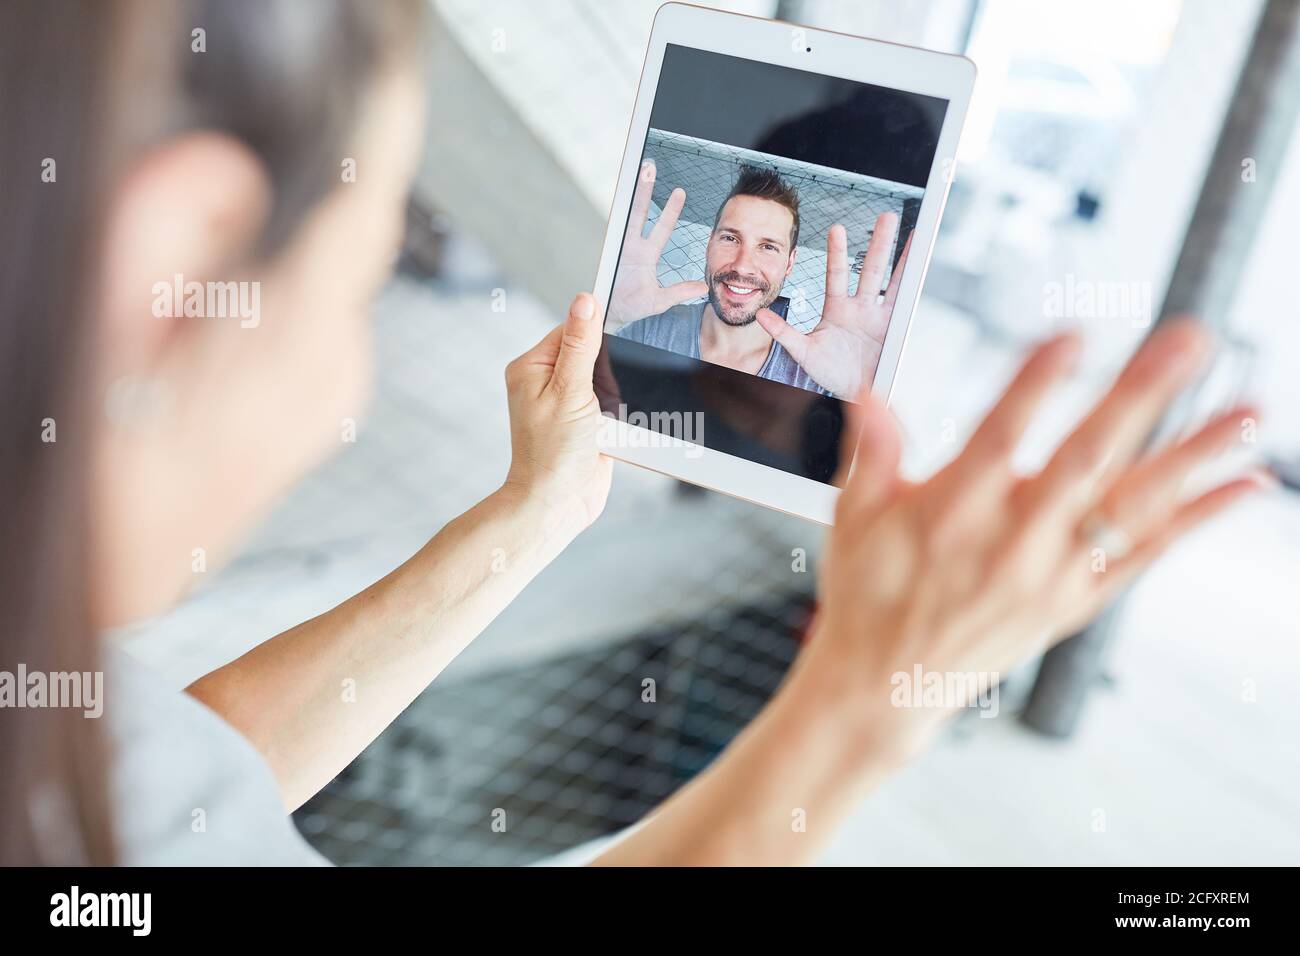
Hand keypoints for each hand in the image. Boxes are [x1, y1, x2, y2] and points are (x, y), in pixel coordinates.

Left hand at [502, 293, 612, 536]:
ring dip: (618, 391)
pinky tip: (617, 425)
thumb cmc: (553, 452)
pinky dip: (621, 409)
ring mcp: (567, 403)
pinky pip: (612, 402)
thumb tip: (585, 300)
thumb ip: (580, 345)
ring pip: (606, 378)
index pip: (571, 329)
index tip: (619, 340)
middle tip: (606, 392)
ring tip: (607, 416)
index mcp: (532, 367)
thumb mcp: (569, 390)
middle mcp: (546, 382)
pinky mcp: (586, 422)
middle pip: (592, 352)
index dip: (596, 333)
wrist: (557, 504)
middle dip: (610, 368)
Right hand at [607, 160, 707, 326]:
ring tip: (637, 172)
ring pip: (626, 214)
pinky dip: (614, 214)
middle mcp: (632, 246)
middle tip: (650, 167)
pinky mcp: (608, 252)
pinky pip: (612, 230)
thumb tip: (702, 287)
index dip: (670, 210)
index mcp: (646, 254)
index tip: (680, 191)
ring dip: (632, 193)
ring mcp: (618, 247)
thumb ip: (680, 291)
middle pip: (640, 211)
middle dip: (645, 189)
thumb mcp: (661, 300)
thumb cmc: (633, 306)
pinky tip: (618, 197)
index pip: (661, 227)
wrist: (611, 315)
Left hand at [757, 213, 907, 397]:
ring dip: (899, 255)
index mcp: (837, 309)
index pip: (837, 274)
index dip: (838, 252)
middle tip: (887, 216)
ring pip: (890, 279)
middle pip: (870, 268)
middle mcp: (860, 307)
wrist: (853, 394)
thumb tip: (761, 314)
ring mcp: (878, 315)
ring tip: (909, 229)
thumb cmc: (830, 374)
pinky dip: (912, 279)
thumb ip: (783, 332)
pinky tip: (921, 260)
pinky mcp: (893, 326)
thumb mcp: (803, 352)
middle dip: (879, 243)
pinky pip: (904, 299)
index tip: (837, 228)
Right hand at [798, 318, 1266, 762]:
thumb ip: (872, 451)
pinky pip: (1147, 554)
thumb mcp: (852, 517)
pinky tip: (1243, 483)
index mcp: (950, 514)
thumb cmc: (868, 596)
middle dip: (1138, 397)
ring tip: (1248, 411)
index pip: (998, 437)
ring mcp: (1051, 575)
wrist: (887, 688)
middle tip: (1186, 342)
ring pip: (1132, 506)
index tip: (1070, 336)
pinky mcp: (1076, 601)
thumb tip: (870, 396)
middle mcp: (1009, 543)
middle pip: (1084, 461)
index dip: (1033, 386)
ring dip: (1193, 455)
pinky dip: (1197, 518)